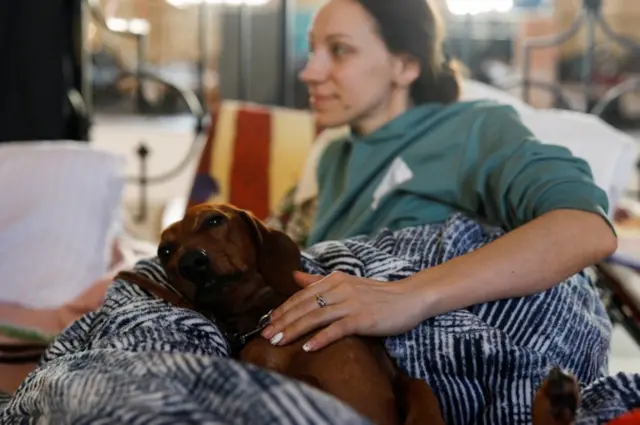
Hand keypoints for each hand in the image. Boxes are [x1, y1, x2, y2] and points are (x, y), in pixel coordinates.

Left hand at [260, 271, 427, 351]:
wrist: (410, 297)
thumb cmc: (378, 294)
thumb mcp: (347, 283)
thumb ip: (319, 281)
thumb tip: (294, 276)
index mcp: (334, 280)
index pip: (302, 295)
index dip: (283, 308)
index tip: (268, 321)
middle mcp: (340, 289)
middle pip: (304, 306)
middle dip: (283, 321)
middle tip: (265, 335)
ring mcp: (351, 304)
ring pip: (315, 317)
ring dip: (294, 330)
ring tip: (278, 342)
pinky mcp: (363, 319)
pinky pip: (337, 329)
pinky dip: (321, 338)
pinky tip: (307, 347)